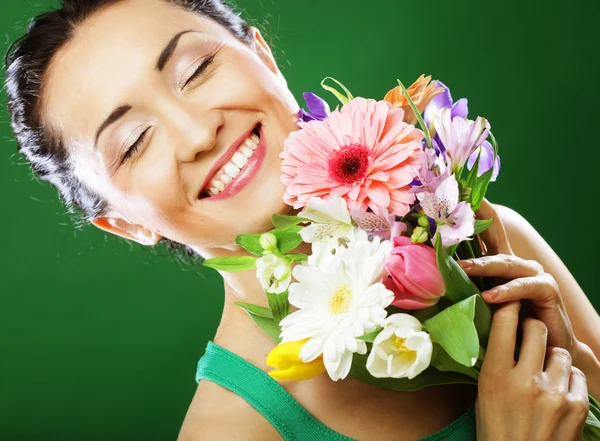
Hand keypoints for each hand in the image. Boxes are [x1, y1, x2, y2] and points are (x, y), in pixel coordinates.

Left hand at [458, 199, 585, 365]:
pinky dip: (506, 291)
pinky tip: (490, 296)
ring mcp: (532, 273)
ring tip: (462, 267)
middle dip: (473, 218)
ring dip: (482, 265)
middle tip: (451, 210)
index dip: (470, 209)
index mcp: (498, 261)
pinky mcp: (547, 289)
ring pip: (504, 262)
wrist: (544, 349)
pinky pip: (524, 287)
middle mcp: (515, 261)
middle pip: (493, 232)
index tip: (452, 189)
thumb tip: (423, 284)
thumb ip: (460, 291)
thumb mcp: (478, 305)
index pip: (483, 228)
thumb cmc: (506, 327)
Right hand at [476, 301, 588, 440]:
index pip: (504, 323)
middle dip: (532, 328)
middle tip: (528, 334)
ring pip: (559, 351)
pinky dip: (566, 381)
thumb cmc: (496, 427)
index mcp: (496, 375)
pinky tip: (556, 394)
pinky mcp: (575, 406)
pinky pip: (575, 375)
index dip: (508, 306)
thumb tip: (505, 330)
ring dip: (551, 357)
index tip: (508, 301)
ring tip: (543, 373)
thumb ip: (496, 361)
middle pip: (536, 328)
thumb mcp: (485, 392)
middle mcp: (525, 381)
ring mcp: (553, 393)